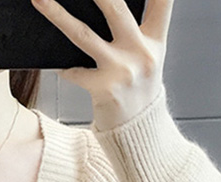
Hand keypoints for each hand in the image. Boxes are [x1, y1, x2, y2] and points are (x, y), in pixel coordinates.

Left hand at [30, 0, 172, 130]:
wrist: (138, 131)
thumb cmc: (139, 91)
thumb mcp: (149, 58)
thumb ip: (138, 30)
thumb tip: (108, 5)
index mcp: (155, 41)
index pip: (163, 1)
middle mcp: (141, 53)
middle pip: (115, 7)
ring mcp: (121, 71)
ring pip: (83, 35)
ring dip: (57, 15)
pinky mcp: (103, 89)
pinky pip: (74, 71)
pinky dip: (64, 68)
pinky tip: (58, 66)